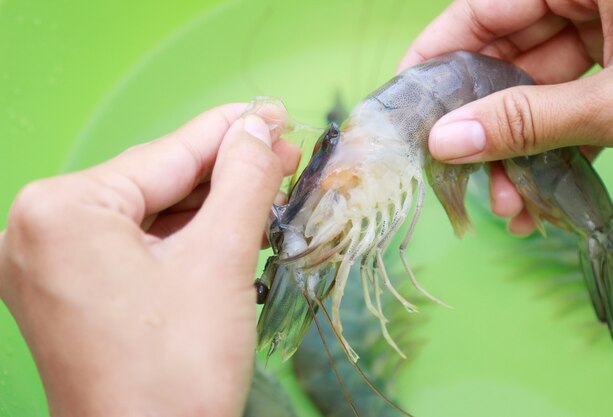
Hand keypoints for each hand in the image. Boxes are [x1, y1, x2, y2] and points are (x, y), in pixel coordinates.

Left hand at [0, 103, 299, 416]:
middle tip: (281, 151)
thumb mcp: (220, 259)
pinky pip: (132, 243)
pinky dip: (182, 234)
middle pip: (154, 182)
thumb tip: (260, 127)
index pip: (165, 154)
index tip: (274, 112)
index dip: (230, 130)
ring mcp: (47, 262)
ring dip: (208, 202)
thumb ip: (243, 179)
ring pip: (147, 213)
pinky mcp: (66, 289)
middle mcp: (39, 229)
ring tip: (266, 184)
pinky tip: (227, 221)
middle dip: (223, 170)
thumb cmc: (177, 371)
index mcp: (62, 210)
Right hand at [399, 0, 612, 235]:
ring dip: (521, 149)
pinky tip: (542, 195)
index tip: (407, 106)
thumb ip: (528, 120)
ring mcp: (610, 30)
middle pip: (507, 57)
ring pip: (538, 89)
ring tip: (510, 204)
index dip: (435, 56)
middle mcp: (586, 0)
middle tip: (460, 174)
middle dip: (486, 126)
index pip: (482, 9)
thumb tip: (445, 143)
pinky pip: (572, 101)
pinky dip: (558, 146)